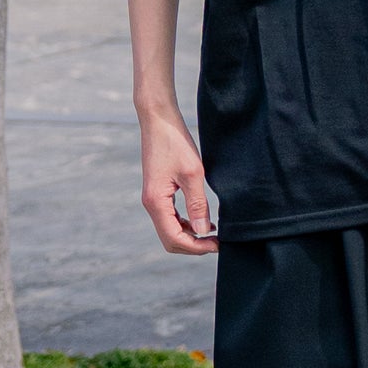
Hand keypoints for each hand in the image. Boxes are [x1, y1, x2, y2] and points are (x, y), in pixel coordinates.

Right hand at [139, 110, 217, 254]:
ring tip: (213, 232)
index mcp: (156, 202)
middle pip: (170, 240)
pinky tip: (202, 219)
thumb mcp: (193, 174)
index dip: (196, 247)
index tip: (217, 244)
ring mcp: (153, 199)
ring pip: (170, 230)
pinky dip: (185, 224)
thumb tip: (204, 231)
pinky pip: (170, 217)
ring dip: (190, 235)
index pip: (174, 239)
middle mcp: (151, 204)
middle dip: (193, 245)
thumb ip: (198, 204)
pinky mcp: (157, 192)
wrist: (159, 121)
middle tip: (216, 242)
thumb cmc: (175, 142)